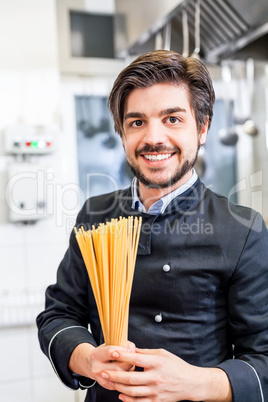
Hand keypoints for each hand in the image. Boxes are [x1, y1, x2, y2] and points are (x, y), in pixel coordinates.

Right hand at [68, 341, 134, 390]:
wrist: (92, 365)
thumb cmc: (104, 353)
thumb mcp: (108, 345)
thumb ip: (120, 345)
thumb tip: (132, 350)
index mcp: (96, 355)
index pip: (110, 352)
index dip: (122, 350)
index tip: (130, 349)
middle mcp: (96, 369)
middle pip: (118, 368)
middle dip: (129, 363)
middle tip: (135, 359)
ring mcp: (101, 379)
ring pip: (121, 377)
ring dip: (130, 371)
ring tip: (131, 365)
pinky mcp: (107, 386)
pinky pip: (121, 384)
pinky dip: (127, 378)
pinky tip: (129, 372)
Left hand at [102, 348, 231, 401]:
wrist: (191, 383)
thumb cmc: (176, 366)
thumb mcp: (162, 353)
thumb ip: (146, 353)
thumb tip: (130, 349)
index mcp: (157, 363)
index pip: (136, 359)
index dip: (122, 356)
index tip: (111, 352)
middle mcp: (155, 378)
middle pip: (130, 378)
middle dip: (114, 375)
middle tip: (103, 373)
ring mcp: (155, 391)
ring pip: (132, 392)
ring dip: (118, 388)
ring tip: (108, 383)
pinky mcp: (156, 401)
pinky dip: (128, 400)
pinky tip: (120, 395)